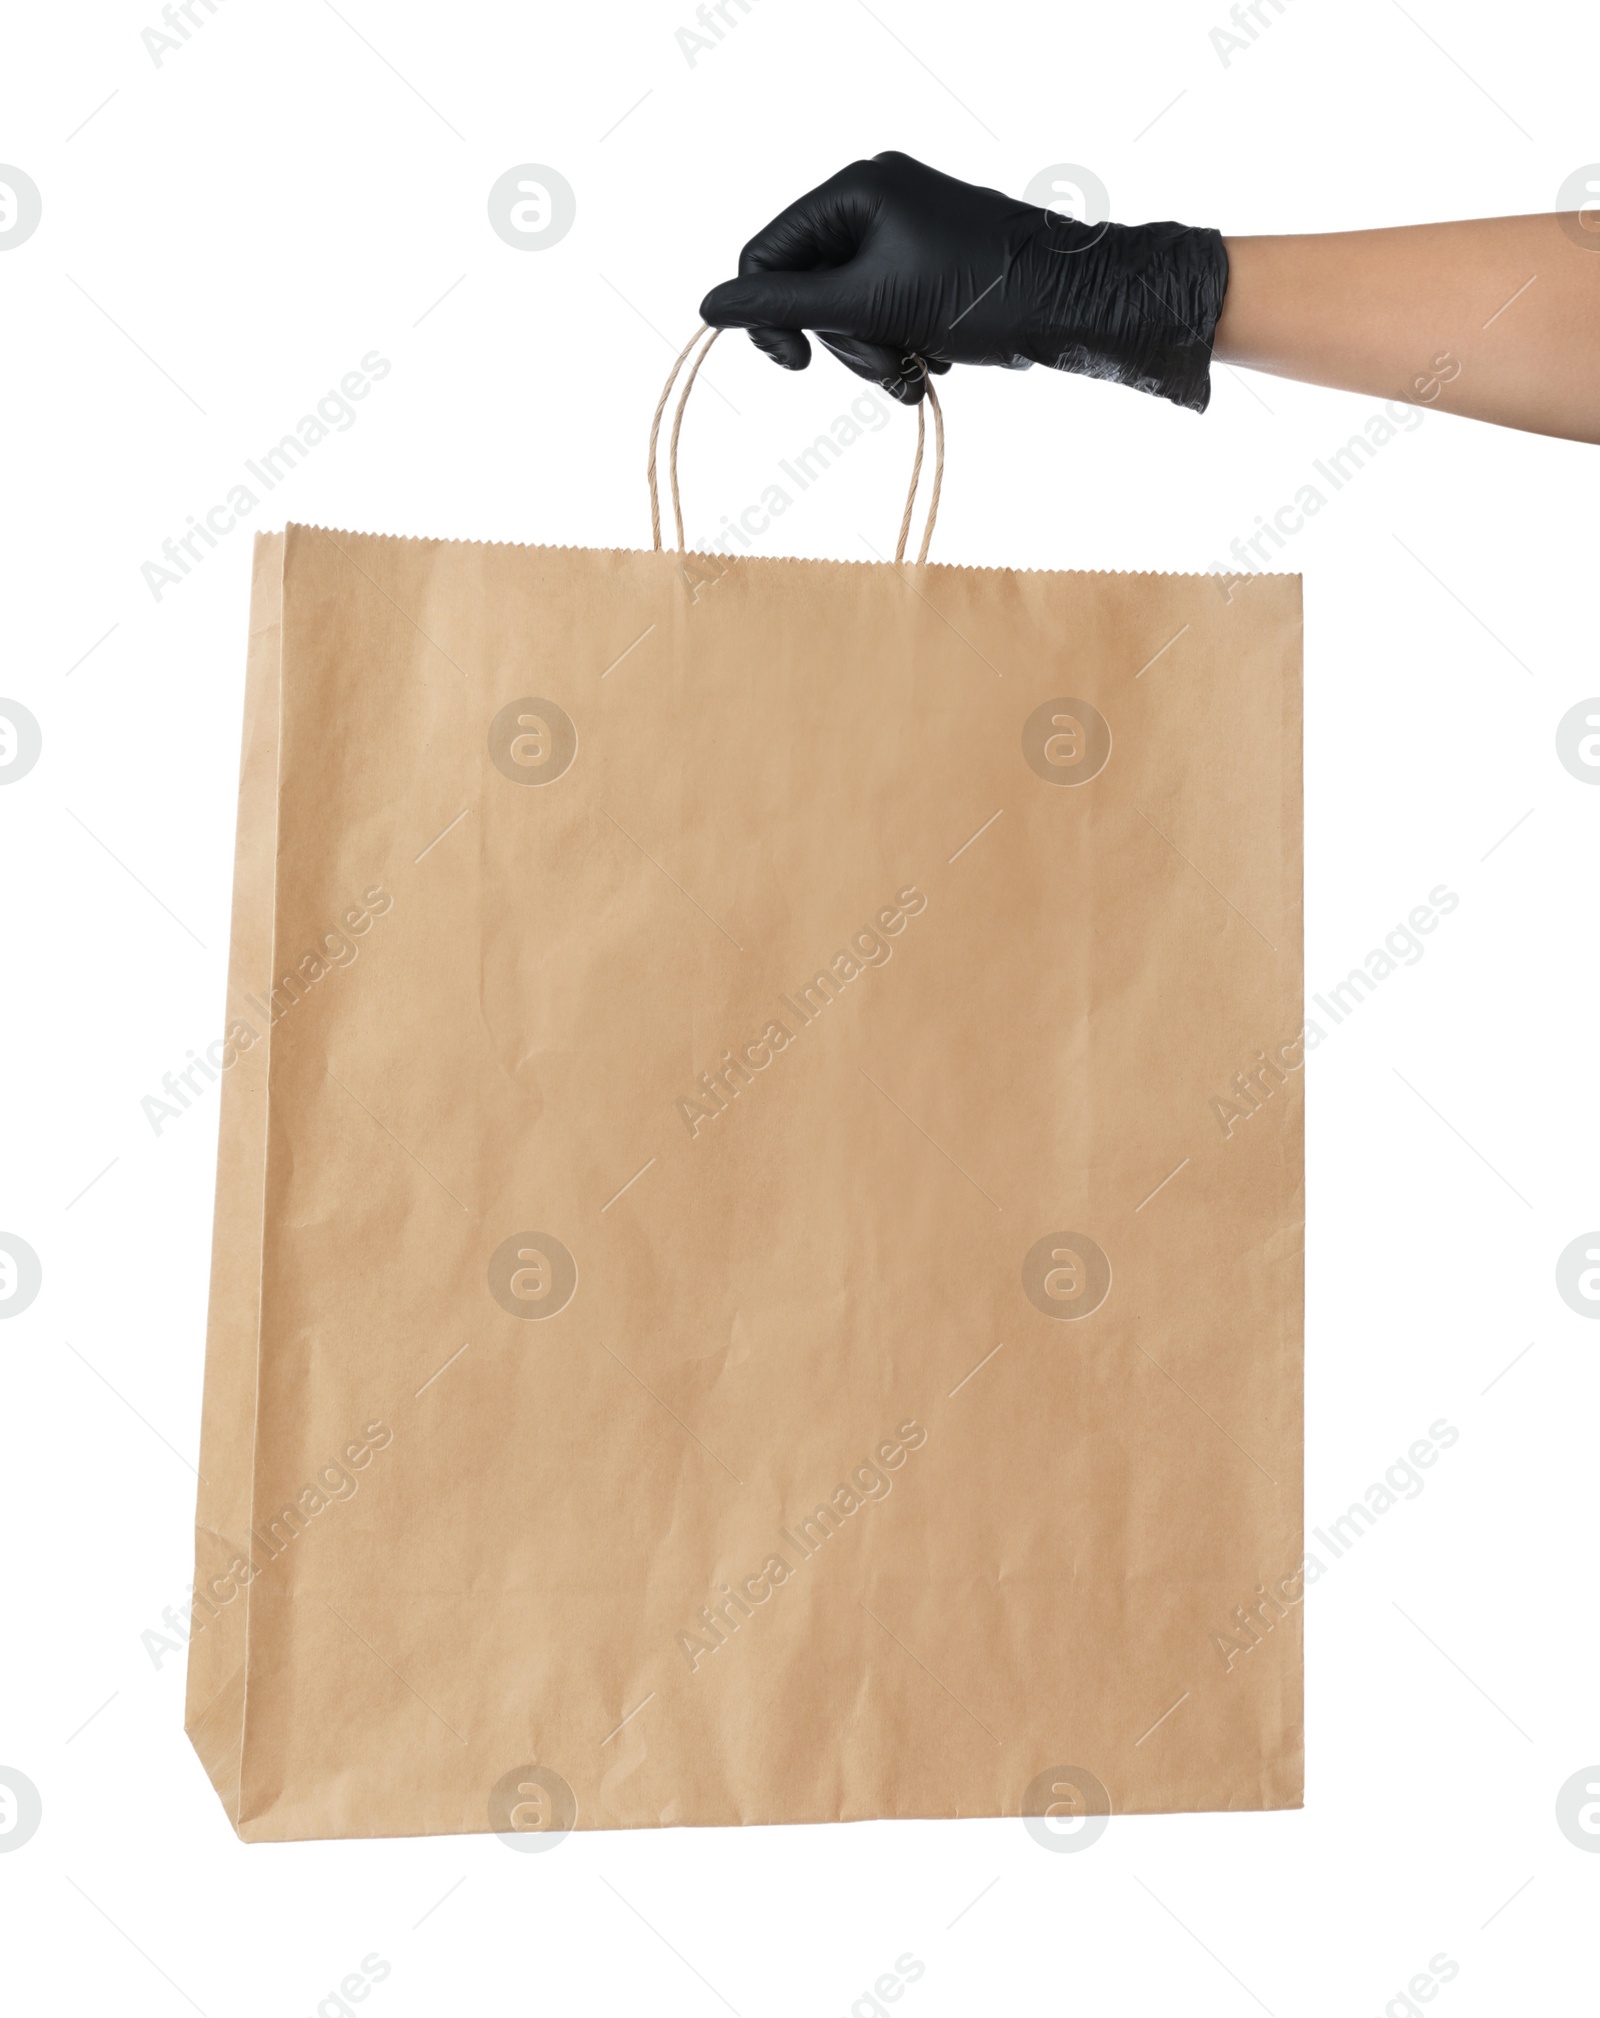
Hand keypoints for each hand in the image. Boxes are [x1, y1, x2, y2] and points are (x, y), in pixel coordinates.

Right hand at [700, 151, 1229, 410]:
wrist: (1074, 304)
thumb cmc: (980, 294)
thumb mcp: (870, 304)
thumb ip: (785, 308)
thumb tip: (710, 306)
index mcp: (856, 188)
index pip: (769, 254)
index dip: (769, 317)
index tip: (795, 366)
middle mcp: (877, 198)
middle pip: (809, 286)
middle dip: (843, 339)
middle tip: (885, 364)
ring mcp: (906, 230)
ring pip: (849, 309)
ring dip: (876, 353)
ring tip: (918, 370)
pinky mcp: (930, 263)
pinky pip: (886, 312)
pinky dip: (902, 347)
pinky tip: (936, 362)